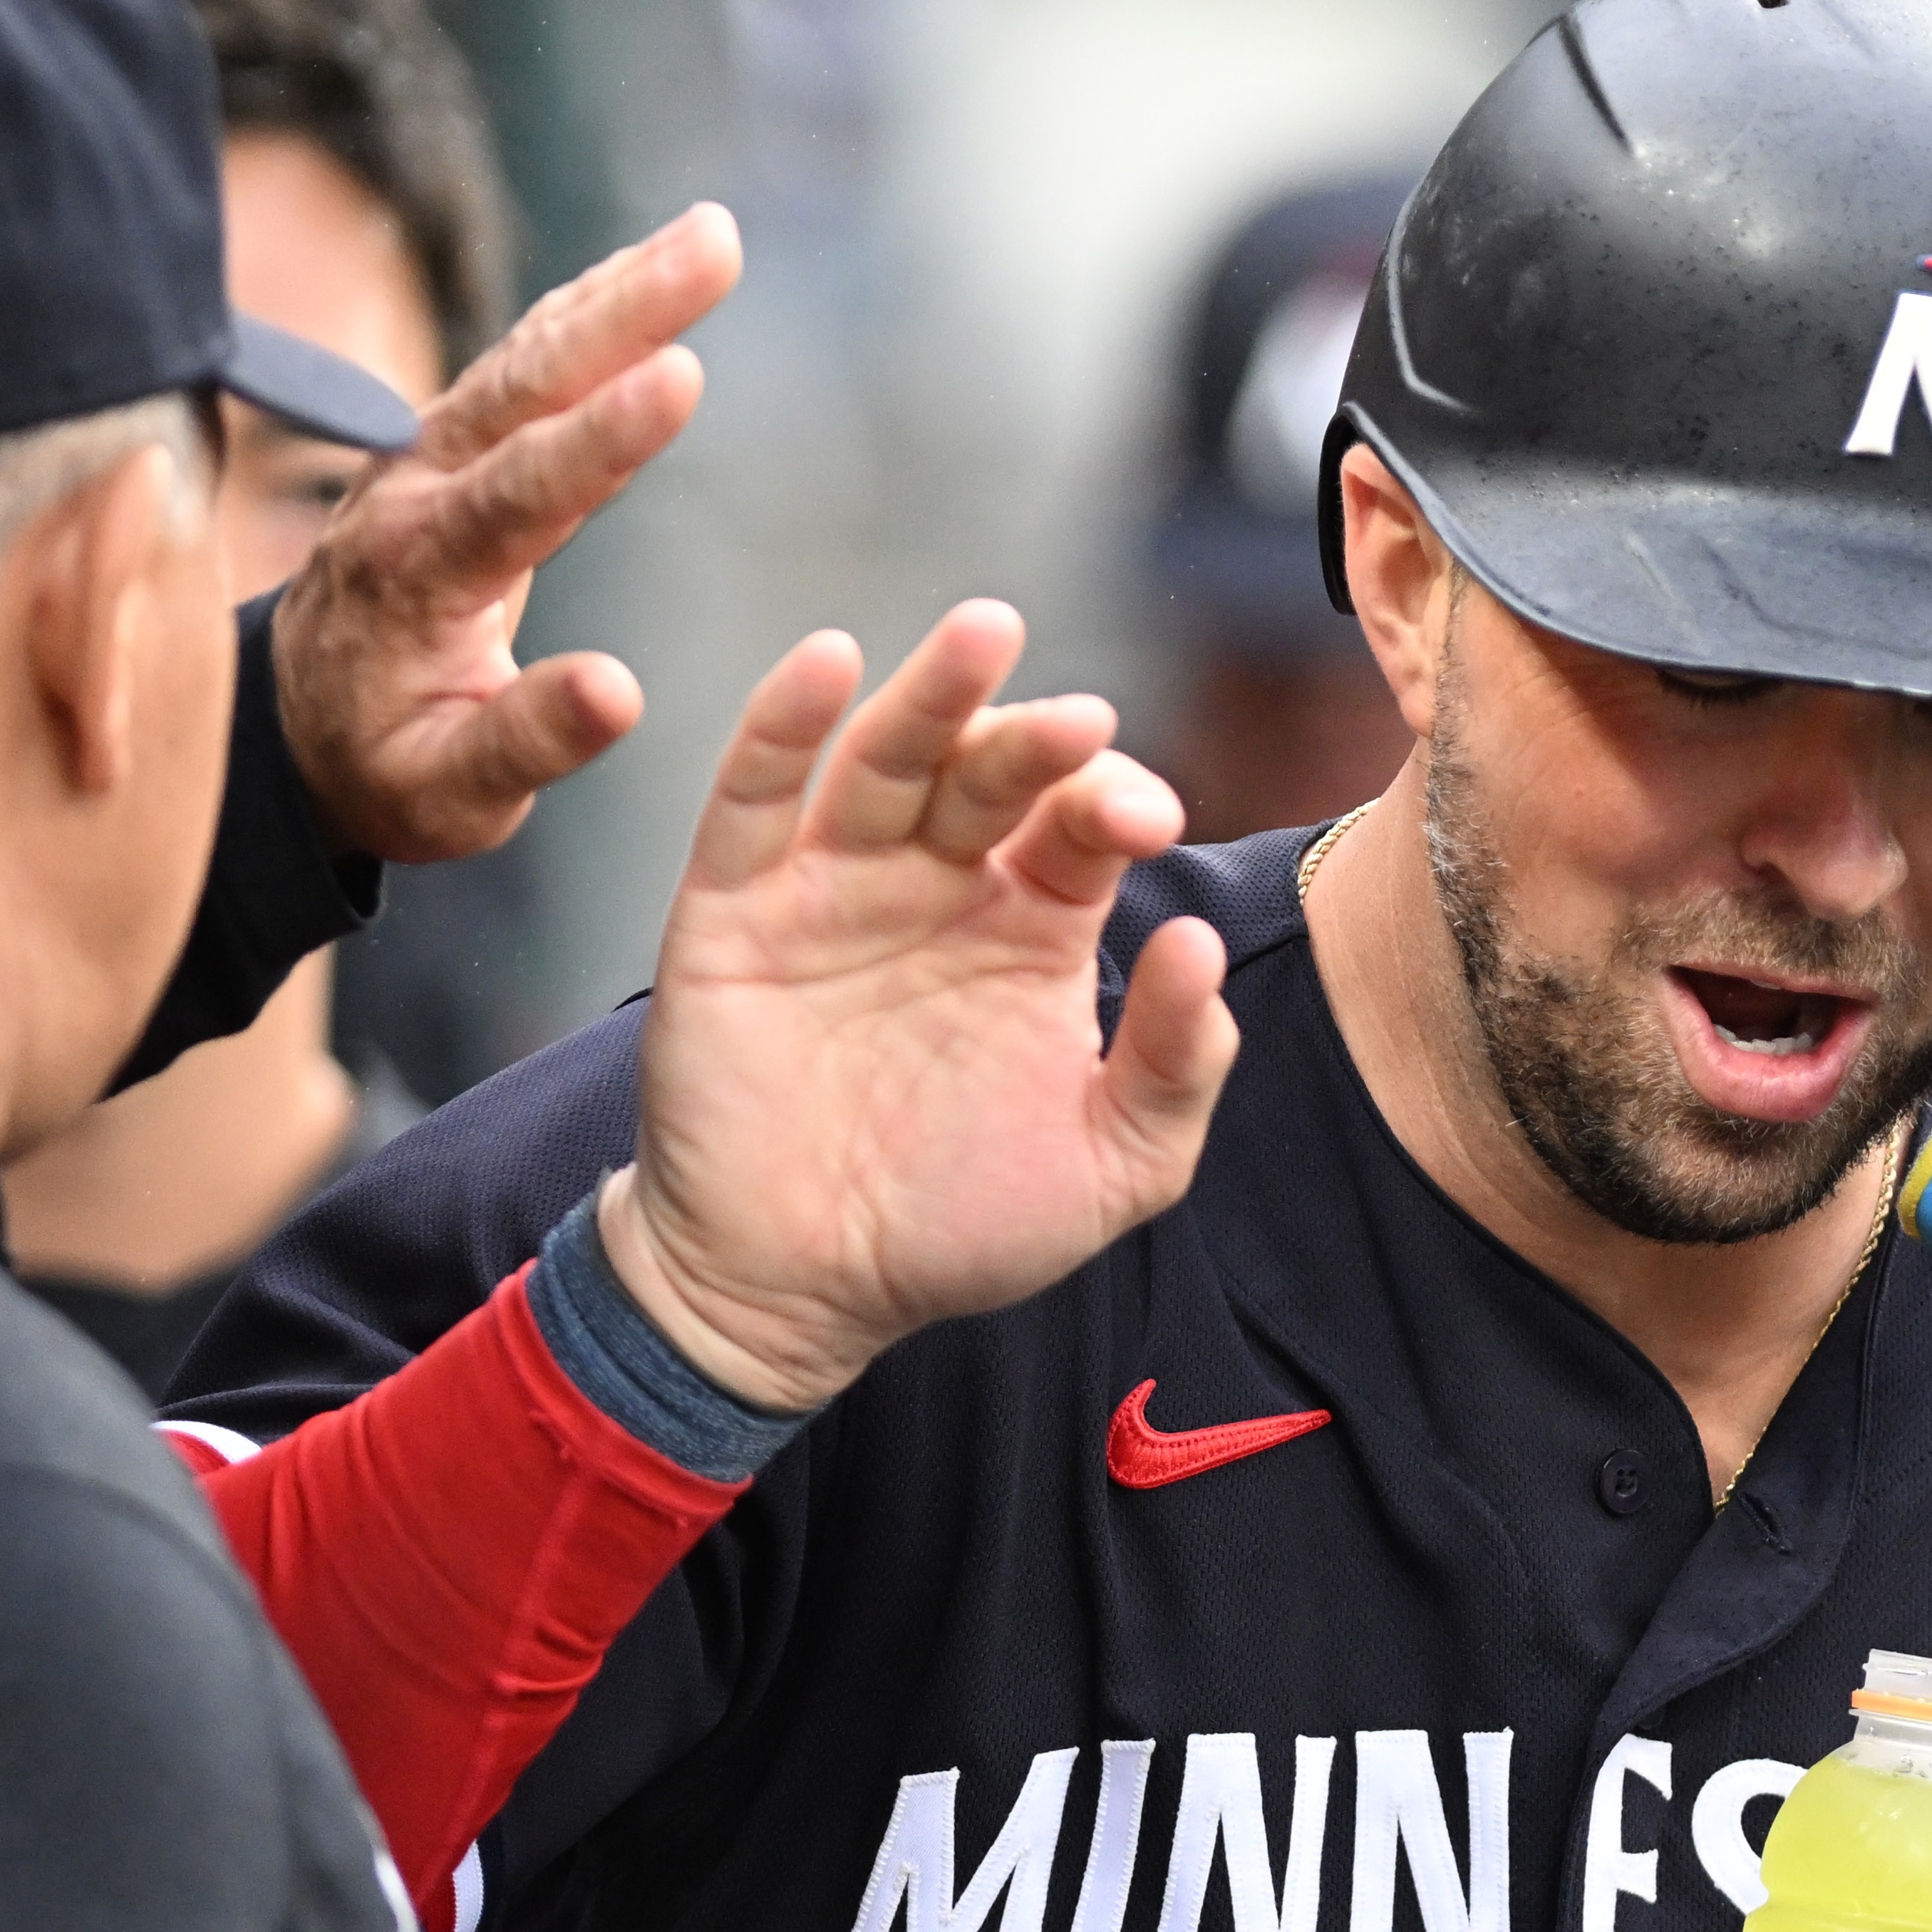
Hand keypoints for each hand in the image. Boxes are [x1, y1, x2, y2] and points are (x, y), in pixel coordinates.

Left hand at [266, 204, 741, 862]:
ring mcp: (424, 454)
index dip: (603, 436)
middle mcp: (413, 490)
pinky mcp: (448, 443)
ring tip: (712, 236)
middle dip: (626, 312)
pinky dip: (587, 307)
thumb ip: (528, 739)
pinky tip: (647, 266)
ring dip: (619, 291)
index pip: (520, 493)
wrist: (298, 727)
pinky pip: (522, 361)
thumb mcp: (448, 793)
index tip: (682, 375)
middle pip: (524, 385)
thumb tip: (621, 690)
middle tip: (717, 246)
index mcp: (416, 575)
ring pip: (526, 356)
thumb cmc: (387, 768)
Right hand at [593, 600, 1237, 1414]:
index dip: (1112, 799)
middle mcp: (936, 885)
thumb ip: (1175, 1065)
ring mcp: (832, 887)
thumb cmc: (958, 1229)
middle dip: (1033, 737)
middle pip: (988, 772)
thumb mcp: (1112, 1167)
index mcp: (1032, 925)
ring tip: (982, 636)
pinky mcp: (733, 910)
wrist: (797, 1295)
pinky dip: (780, 725)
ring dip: (931, 695)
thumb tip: (1198, 942)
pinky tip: (823, 663)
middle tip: (1077, 720)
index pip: (1079, 823)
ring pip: (882, 760)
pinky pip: (752, 799)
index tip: (1144, 819)